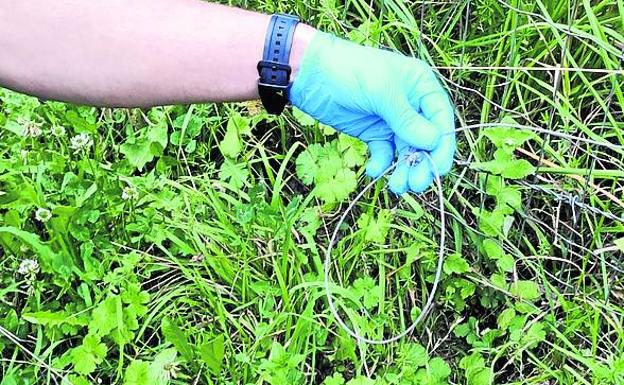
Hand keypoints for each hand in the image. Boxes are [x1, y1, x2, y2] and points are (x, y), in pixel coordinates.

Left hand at [289, 31, 454, 193]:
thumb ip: (406, 118)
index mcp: (421, 86)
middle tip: (416, 185)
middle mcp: (411, 105)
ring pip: (406, 151)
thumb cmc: (350, 71)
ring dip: (403, 169)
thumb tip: (433, 142)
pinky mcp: (373, 132)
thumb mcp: (381, 91)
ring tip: (397, 187)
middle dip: (423, 163)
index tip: (438, 168)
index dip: (443, 145)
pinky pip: (384, 153)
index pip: (441, 119)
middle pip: (426, 140)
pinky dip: (381, 164)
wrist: (310, 73)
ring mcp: (392, 120)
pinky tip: (372, 170)